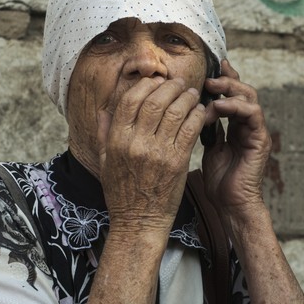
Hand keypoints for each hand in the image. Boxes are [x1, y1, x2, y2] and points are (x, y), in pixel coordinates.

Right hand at [97, 77, 206, 234]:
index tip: (158, 81)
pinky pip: (190, 129)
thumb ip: (104, 134)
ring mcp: (157, 152)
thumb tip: (103, 110)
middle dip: (170, 86)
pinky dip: (197, 116)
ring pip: (175, 111)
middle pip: (155, 100)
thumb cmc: (122, 193)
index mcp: (117, 140)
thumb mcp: (105, 162)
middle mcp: (136, 143)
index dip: (146, 85)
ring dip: (186, 98)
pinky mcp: (177, 162)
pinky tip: (200, 112)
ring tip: (192, 94)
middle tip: (180, 83)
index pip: (131, 99)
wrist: (139, 222)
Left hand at [202, 60, 271, 213]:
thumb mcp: (208, 147)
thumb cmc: (219, 180)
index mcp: (236, 125)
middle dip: (226, 80)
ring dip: (230, 89)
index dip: (224, 79)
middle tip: (208, 77)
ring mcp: (256, 131)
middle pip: (243, 91)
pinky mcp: (261, 139)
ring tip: (211, 87)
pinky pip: (253, 114)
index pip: (233, 95)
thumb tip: (194, 109)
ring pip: (250, 97)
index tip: (212, 67)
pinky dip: (235, 106)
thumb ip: (207, 128)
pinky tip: (217, 106)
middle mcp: (249, 125)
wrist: (231, 204)